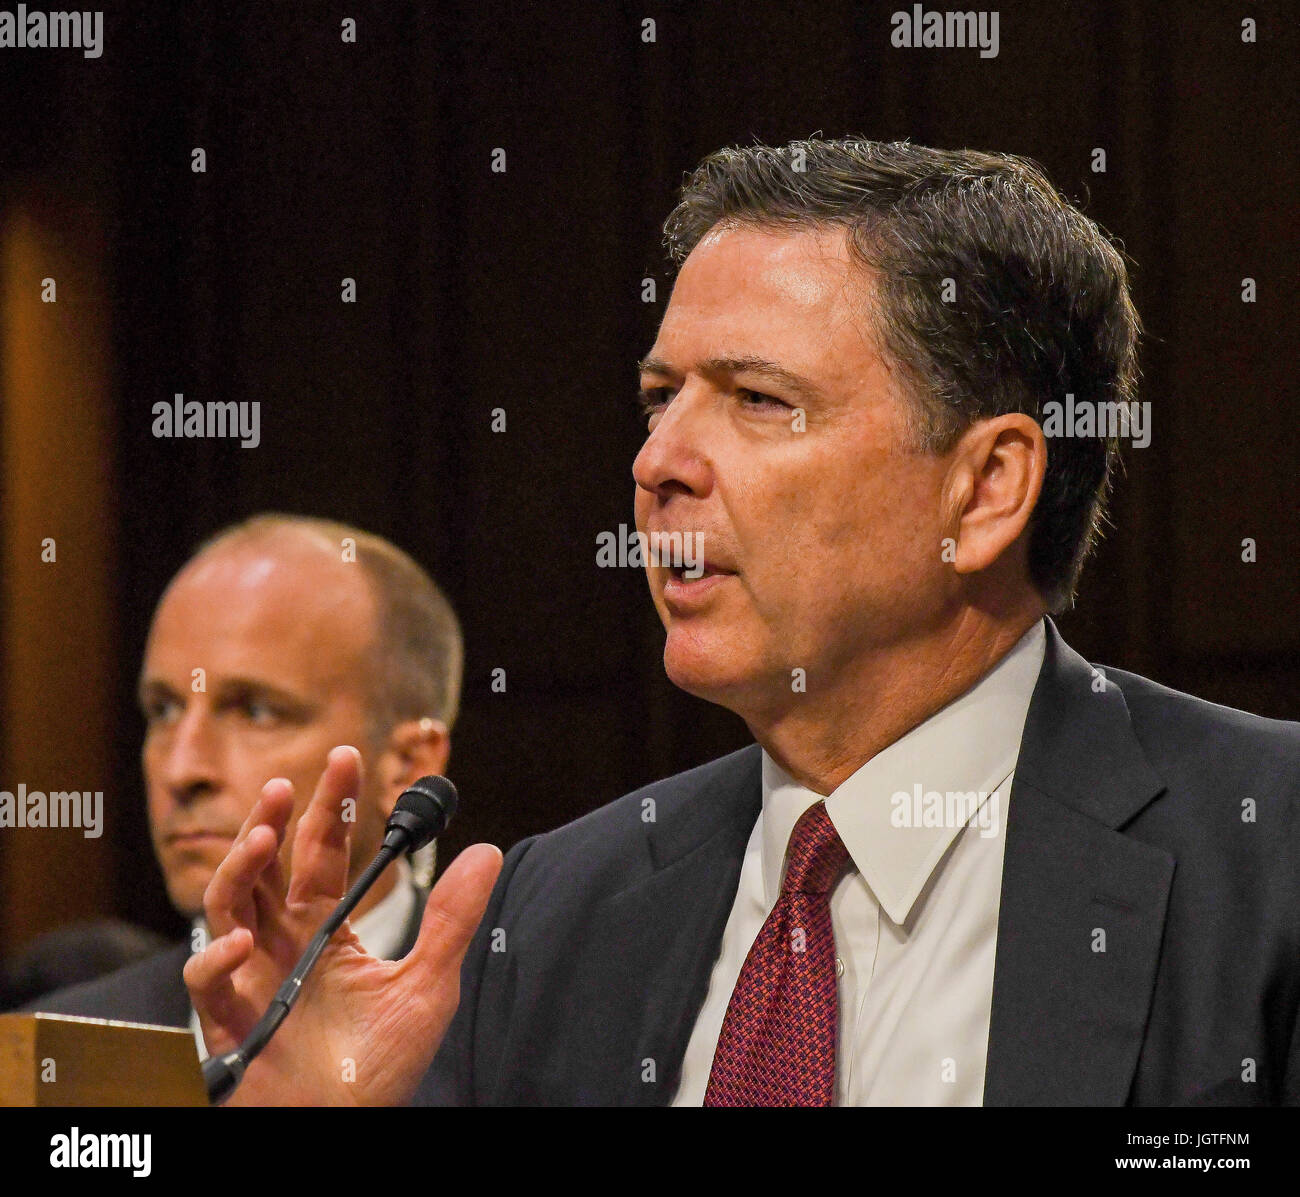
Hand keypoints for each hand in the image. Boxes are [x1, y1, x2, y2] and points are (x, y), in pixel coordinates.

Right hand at [183, 745, 501, 1104]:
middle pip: (267, 867)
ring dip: (238, 868)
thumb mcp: (427, 985)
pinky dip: (215, 960)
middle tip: (285, 782)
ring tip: (263, 837)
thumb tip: (486, 850)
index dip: (331, 806)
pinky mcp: (229, 1022)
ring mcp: (250, 978)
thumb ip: (450, 919)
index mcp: (325, 930)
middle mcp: (282, 944)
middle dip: (271, 820)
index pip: (323, 854)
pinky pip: (205, 983)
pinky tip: (240, 943)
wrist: (345, 1130)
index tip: (347, 757)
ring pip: (225, 905)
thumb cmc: (377, 1068)